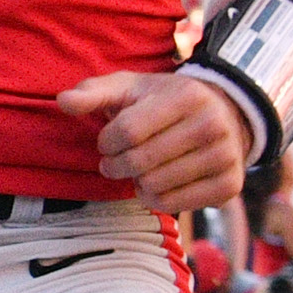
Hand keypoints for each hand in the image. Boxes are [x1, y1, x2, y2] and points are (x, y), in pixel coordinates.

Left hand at [60, 66, 259, 215]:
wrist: (223, 115)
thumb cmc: (163, 102)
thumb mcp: (129, 88)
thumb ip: (93, 92)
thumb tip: (63, 101)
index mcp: (187, 96)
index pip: (128, 131)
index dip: (107, 142)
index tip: (107, 142)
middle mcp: (213, 125)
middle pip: (140, 161)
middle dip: (116, 165)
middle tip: (116, 161)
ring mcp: (225, 157)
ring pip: (154, 186)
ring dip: (136, 182)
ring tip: (140, 169)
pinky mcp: (230, 186)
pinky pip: (173, 204)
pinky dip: (154, 199)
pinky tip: (156, 183)